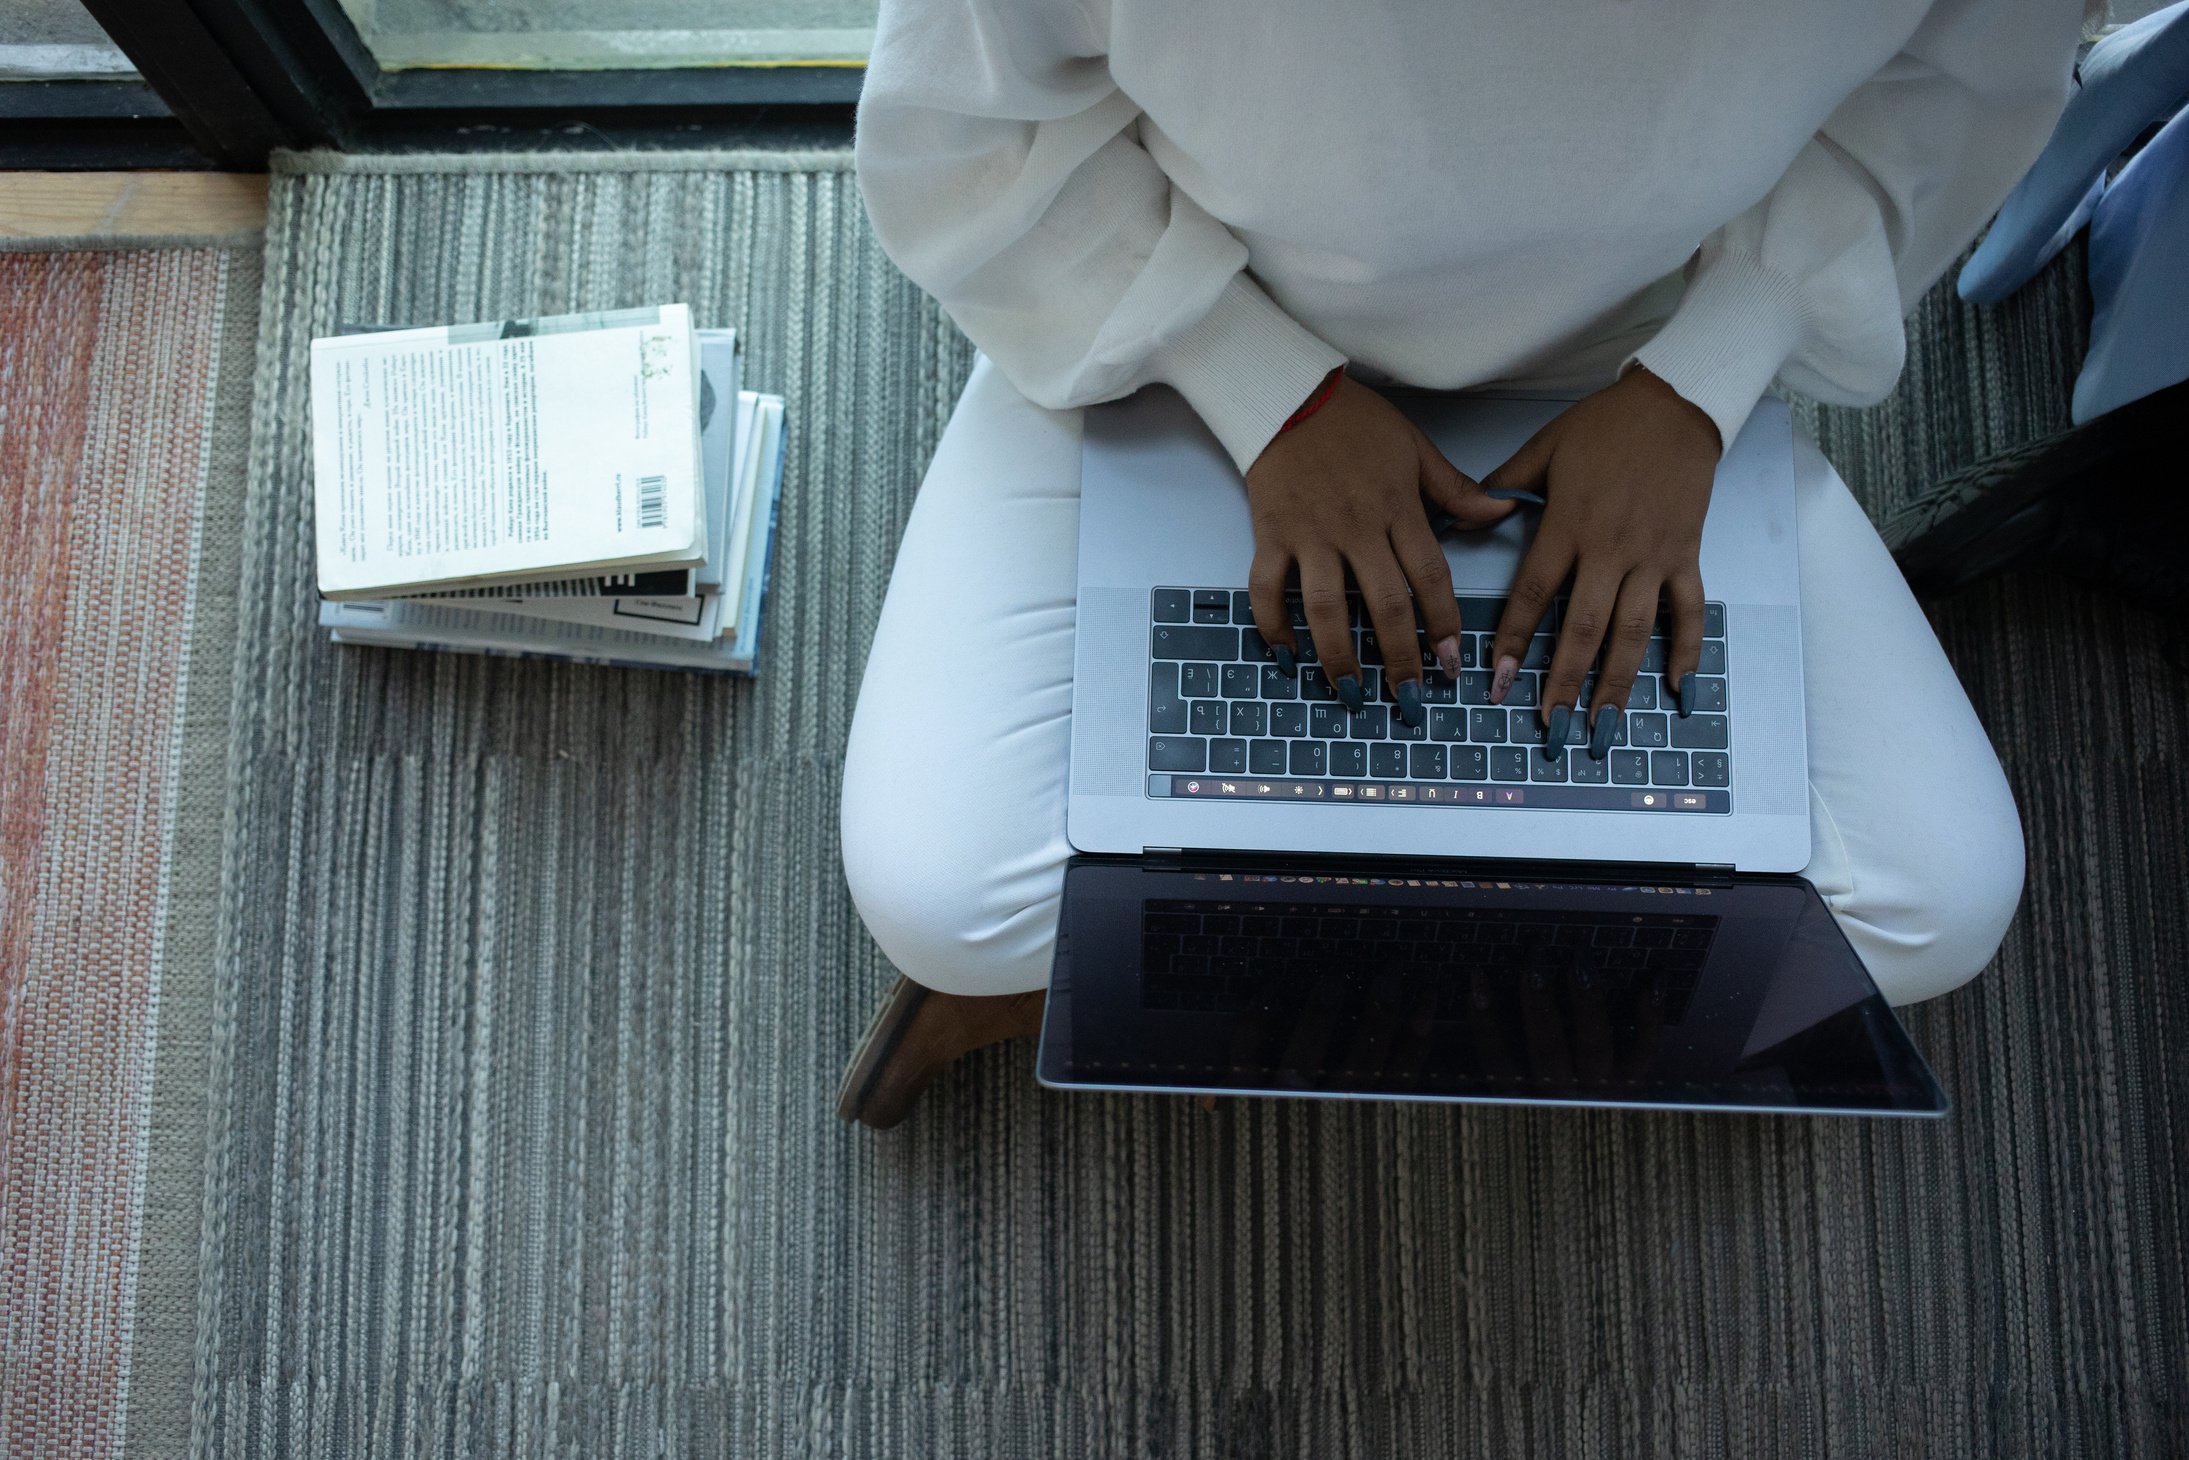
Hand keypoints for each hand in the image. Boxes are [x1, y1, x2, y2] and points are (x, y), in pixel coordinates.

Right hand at [1245, 375, 1514, 724]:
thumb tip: (1505, 511)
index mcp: (1397, 508)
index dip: (1443, 623)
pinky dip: (1272, 625)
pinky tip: (1286, 657)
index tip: (1451, 662)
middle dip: (1400, 657)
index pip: (1428, 575)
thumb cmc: (1356, 422)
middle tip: (1410, 699)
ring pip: (1324, 607)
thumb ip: (1456, 490)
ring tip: (1350, 693)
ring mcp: (1309, 535)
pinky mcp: (1270, 536)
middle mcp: (1355, 528)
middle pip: (1382, 604)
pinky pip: (1267, 589)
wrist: (1288, 395)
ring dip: (1338, 656)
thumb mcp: (1416, 448)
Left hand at [1483, 365, 1721, 757]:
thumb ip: (1503, 484)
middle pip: (1584, 627)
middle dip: (1564, 681)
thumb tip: (1463, 515)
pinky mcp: (1686, 554)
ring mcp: (1653, 556)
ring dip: (1618, 683)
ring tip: (1604, 727)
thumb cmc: (1605, 425)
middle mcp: (1611, 549)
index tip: (1497, 681)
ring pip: (1634, 631)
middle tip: (1550, 728)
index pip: (1534, 593)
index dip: (1513, 640)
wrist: (1676, 405)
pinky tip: (1678, 689)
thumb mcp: (1546, 447)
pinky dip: (1687, 649)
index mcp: (1569, 525)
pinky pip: (1688, 610)